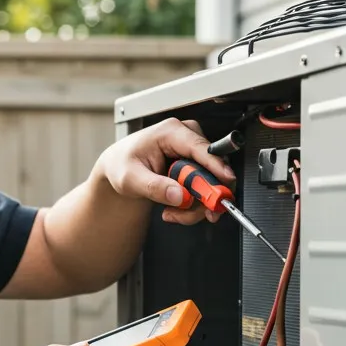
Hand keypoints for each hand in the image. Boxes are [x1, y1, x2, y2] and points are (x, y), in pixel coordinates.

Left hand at [96, 117, 237, 225]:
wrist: (118, 168)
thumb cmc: (122, 165)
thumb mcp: (130, 179)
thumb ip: (155, 188)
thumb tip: (180, 196)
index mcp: (171, 132)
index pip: (201, 148)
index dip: (216, 166)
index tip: (227, 181)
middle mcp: (186, 137)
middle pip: (211, 169)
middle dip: (201, 197)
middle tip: (185, 213)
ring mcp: (193, 151)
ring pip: (211, 182)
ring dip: (195, 205)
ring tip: (172, 212)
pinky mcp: (196, 164)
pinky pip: (205, 188)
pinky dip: (193, 204)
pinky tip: (175, 207)